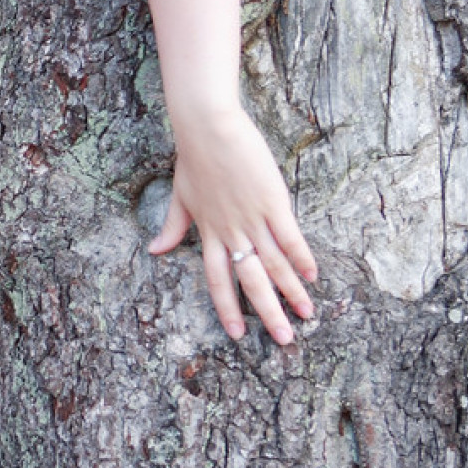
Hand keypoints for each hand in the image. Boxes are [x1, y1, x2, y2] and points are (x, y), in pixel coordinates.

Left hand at [147, 106, 316, 345]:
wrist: (207, 127)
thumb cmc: (194, 157)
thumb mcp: (180, 195)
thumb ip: (172, 226)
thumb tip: (155, 250)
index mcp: (209, 233)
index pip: (217, 280)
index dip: (227, 309)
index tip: (239, 335)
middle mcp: (230, 232)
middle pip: (250, 281)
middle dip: (268, 313)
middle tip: (285, 340)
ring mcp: (252, 218)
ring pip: (274, 264)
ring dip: (291, 292)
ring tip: (307, 314)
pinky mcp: (272, 201)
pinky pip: (289, 236)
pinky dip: (301, 257)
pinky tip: (312, 276)